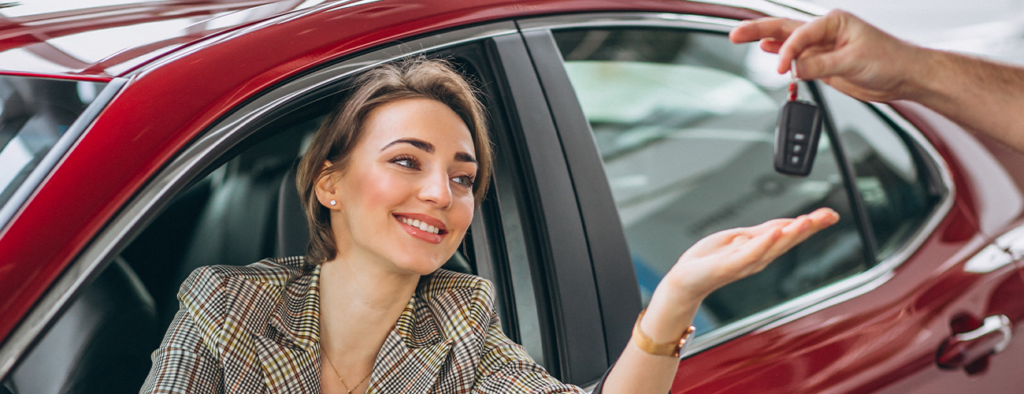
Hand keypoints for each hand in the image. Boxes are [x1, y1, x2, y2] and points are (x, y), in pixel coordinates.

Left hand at [659, 207, 839, 301]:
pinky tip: (775, 233)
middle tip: (828, 216)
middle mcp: (760, 257)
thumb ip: (764, 232)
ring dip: (792, 234)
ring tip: (807, 221)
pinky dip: (764, 243)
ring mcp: (746, 262)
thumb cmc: (711, 260)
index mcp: (763, 249)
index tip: (831, 214)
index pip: (791, 233)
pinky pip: (750, 253)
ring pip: (774, 246)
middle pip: (789, 239)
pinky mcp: (731, 265)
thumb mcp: (742, 239)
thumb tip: (786, 223)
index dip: (812, 224)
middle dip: (810, 227)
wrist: (687, 279)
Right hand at [729, 10, 921, 102]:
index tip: (783, 70)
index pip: (799, 35)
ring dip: (764, 40)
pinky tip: (766, 50)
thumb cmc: (889, 60)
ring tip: (740, 37)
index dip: (787, 52)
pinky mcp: (823, 63)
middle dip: (758, 30)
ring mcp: (822, 48)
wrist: (904, 76)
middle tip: (735, 34)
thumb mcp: (852, 62)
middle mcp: (825, 32)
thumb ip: (820, 65)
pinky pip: (795, 57)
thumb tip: (795, 69)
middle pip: (784, 29)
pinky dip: (779, 54)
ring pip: (786, 42)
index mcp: (833, 22)